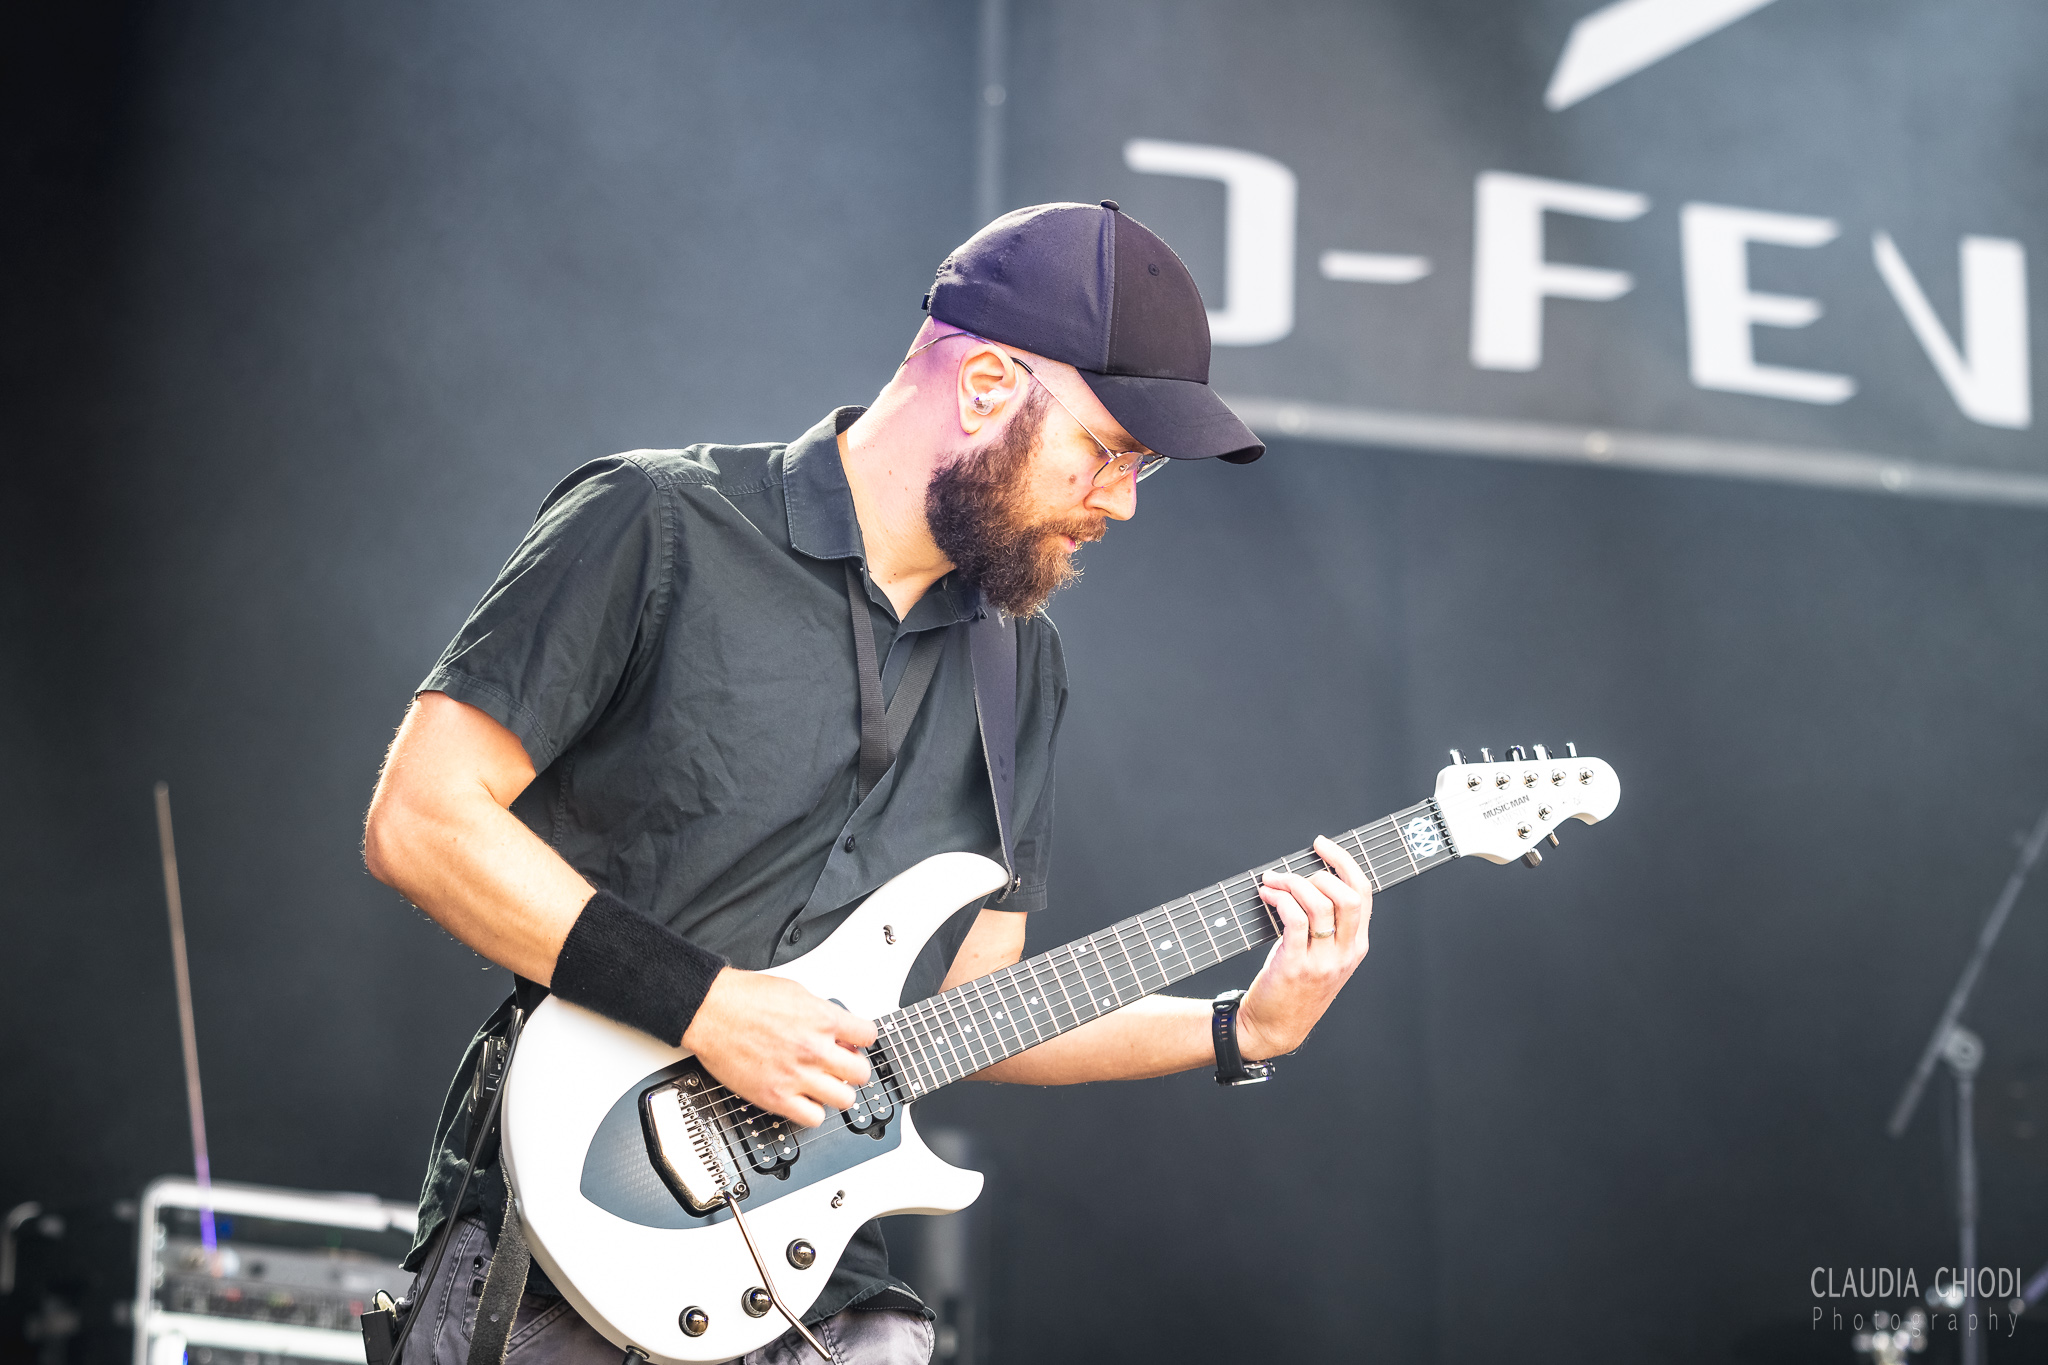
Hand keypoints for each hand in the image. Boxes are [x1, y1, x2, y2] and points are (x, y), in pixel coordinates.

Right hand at [680, 969, 877, 1127]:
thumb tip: (837, 1030)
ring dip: (836, 1092)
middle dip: (852, 1068)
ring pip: (844, 1100)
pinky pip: (813, 1118)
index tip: (855, 1042)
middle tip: (840, 1065)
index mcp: (822, 1019)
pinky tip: (803, 1097)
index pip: (868, 1036)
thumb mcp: (796, 992)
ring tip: (822, 1083)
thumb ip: (822, 1013)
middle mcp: (814, 1049)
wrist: (710, 1011)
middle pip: (861, 1073)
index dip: (862, 1039)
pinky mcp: (776, 1097)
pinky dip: (812, 1110)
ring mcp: (797, 1076)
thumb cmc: (744, 998)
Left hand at [1235, 835, 1372, 1060]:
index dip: (1345, 862)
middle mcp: (1344, 953)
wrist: (1275, 1029)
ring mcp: (1322, 962)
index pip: (1363, 894)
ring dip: (1292, 883)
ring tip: (1271, 881)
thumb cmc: (1294, 987)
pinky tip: (1267, 895)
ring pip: (1319, 904)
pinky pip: (1294, 920)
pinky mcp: (1295, 967)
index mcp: (1356, 947)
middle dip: (1320, 871)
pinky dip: (1280, 899)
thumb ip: (1326, 926)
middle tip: (1292, 872)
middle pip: (1348, 896)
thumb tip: (1307, 878)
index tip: (1322, 845)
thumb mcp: (1323, 957)